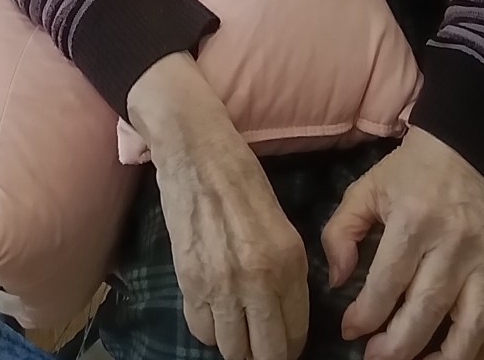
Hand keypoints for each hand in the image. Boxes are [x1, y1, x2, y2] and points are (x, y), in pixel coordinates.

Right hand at [129, 55, 308, 359]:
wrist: (193, 145)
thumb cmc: (240, 173)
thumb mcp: (279, 220)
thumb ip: (285, 269)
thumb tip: (284, 312)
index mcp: (288, 260)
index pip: (295, 334)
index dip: (291, 347)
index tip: (283, 342)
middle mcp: (257, 279)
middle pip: (265, 354)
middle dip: (266, 355)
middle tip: (261, 344)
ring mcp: (220, 283)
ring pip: (231, 351)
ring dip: (236, 345)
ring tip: (237, 329)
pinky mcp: (188, 279)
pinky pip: (201, 329)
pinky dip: (209, 328)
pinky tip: (214, 309)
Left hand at [322, 127, 483, 359]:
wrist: (460, 150)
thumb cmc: (406, 175)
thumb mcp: (364, 190)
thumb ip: (341, 232)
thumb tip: (337, 280)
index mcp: (414, 220)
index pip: (389, 281)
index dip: (367, 314)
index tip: (350, 331)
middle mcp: (454, 242)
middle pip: (428, 309)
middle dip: (399, 346)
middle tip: (376, 359)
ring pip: (471, 325)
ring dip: (446, 358)